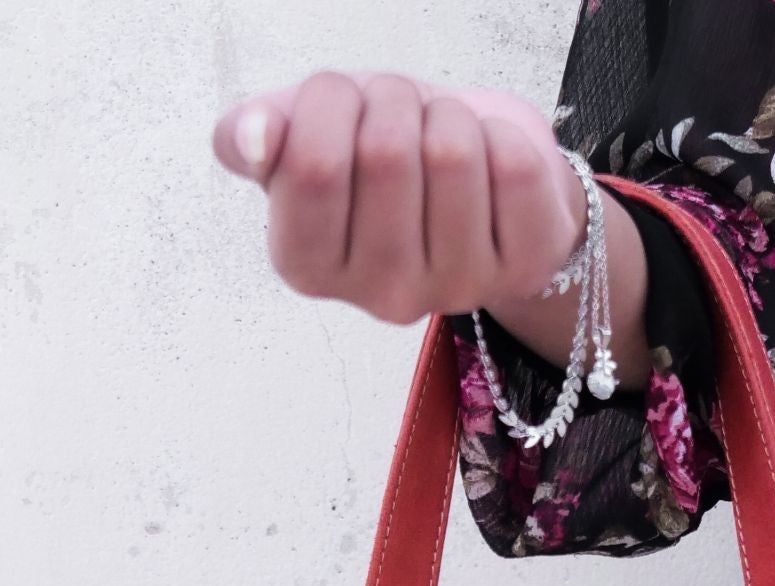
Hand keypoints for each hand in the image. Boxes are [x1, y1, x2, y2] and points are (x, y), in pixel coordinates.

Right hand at [212, 72, 584, 323]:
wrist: (472, 170)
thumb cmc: (378, 153)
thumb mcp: (301, 136)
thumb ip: (251, 137)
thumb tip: (253, 136)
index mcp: (310, 266)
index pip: (312, 165)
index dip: (329, 102)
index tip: (341, 104)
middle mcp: (382, 295)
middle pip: (386, 152)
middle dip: (392, 102)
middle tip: (399, 118)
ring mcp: (457, 289)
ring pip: (452, 152)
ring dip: (447, 116)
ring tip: (440, 138)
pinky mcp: (523, 268)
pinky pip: (514, 167)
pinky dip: (501, 135)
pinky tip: (488, 163)